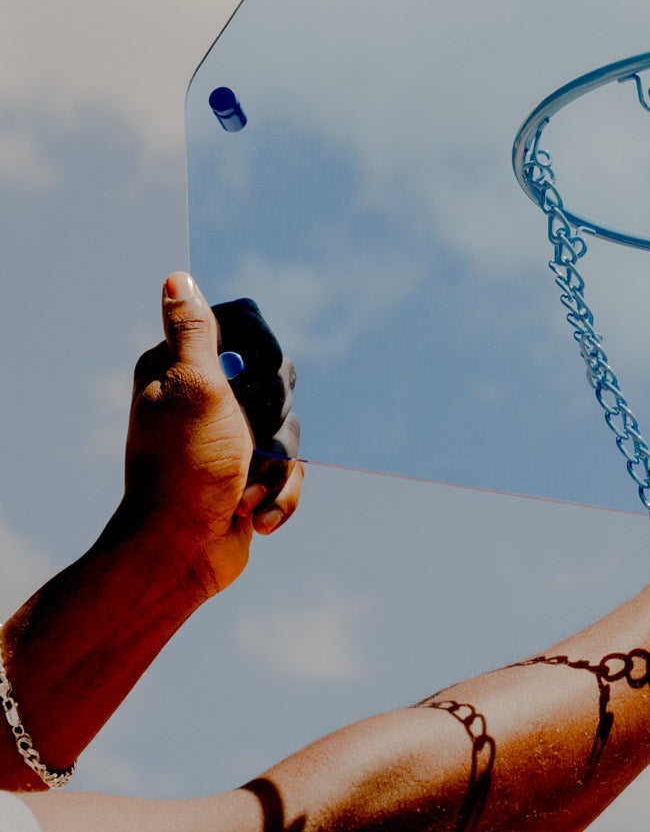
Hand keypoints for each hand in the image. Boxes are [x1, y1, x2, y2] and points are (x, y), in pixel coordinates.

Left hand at [118, 273, 303, 597]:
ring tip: (243, 492)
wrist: (182, 553)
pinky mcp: (250, 473)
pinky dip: (278, 496)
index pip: (247, 330)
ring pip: (290, 428)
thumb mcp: (194, 387)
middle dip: (273, 420)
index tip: (249, 383)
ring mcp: (230, 438)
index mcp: (180, 368)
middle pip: (277, 381)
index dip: (262, 357)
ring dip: (275, 467)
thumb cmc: (187, 467)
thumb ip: (192, 331)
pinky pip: (291, 470)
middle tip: (244, 442)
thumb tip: (175, 279)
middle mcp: (205, 398)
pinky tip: (252, 515)